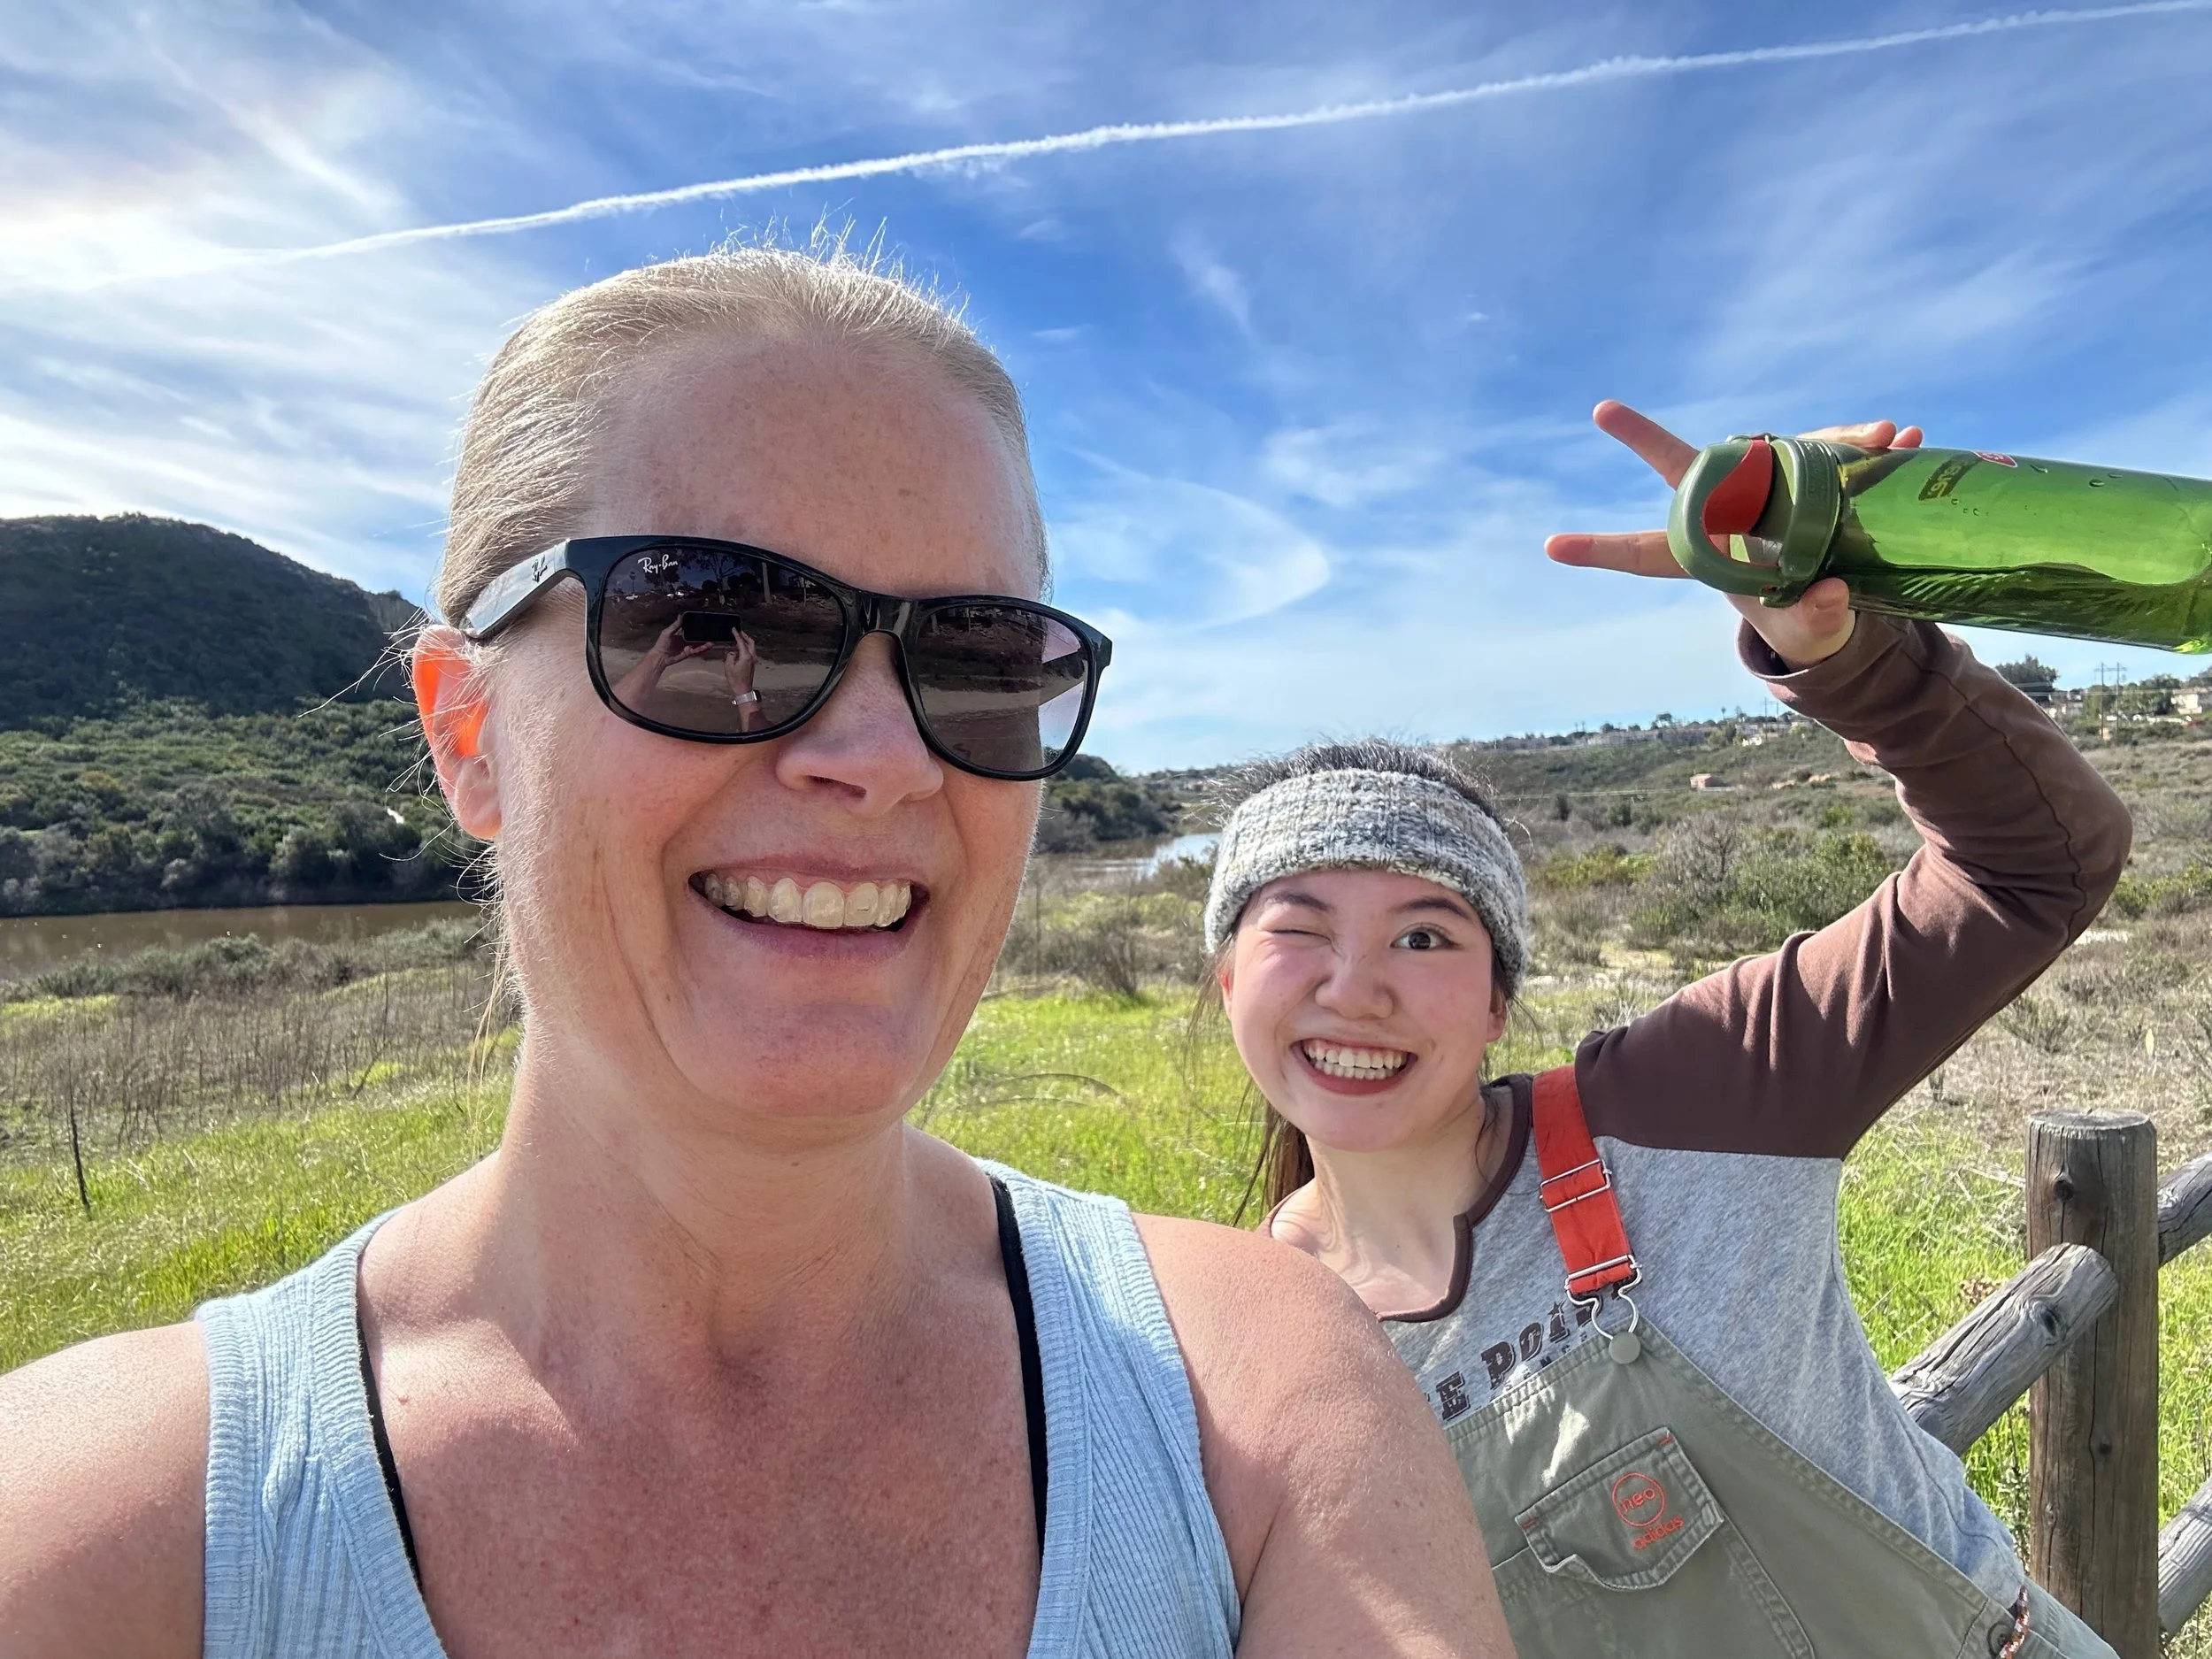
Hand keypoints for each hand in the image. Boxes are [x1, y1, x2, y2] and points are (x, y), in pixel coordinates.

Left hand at [610, 617, 713, 707]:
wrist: (660, 657)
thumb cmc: (661, 644)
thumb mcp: (667, 632)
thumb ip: (675, 625)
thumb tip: (680, 615)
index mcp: (681, 634)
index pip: (691, 630)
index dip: (698, 628)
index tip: (704, 626)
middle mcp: (685, 640)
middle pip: (697, 638)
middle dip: (704, 637)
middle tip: (710, 635)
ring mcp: (687, 647)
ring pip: (698, 645)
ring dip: (704, 644)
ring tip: (711, 643)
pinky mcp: (688, 654)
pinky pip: (696, 652)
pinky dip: (701, 650)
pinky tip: (705, 648)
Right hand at [721, 629, 757, 697]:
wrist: (743, 689)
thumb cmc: (736, 680)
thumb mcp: (728, 666)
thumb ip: (730, 656)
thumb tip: (733, 652)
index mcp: (745, 656)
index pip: (741, 642)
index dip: (737, 635)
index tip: (734, 629)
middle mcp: (751, 657)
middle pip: (751, 642)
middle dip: (745, 636)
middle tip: (739, 632)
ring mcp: (753, 661)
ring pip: (752, 647)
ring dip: (747, 641)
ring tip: (740, 639)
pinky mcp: (753, 664)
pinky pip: (751, 652)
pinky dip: (747, 647)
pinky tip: (741, 648)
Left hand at [1545, 400, 1922, 669]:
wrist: (1841, 590)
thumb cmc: (1807, 619)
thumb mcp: (1813, 630)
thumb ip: (1815, 620)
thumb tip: (1827, 594)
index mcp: (1713, 557)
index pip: (1651, 552)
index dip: (1604, 551)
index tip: (1552, 546)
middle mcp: (1729, 509)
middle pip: (1684, 469)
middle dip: (1644, 439)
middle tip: (1603, 412)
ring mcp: (1763, 485)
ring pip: (1767, 452)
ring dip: (1821, 442)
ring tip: (1882, 436)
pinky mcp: (1806, 472)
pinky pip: (1831, 449)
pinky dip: (1870, 444)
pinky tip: (1905, 438)